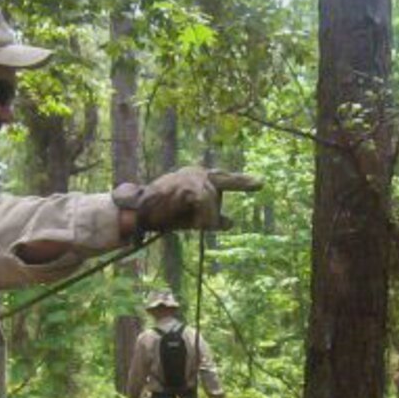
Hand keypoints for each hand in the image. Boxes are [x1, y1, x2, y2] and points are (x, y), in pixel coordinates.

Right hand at [113, 167, 262, 232]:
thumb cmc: (163, 214)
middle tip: (260, 183)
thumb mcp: (193, 218)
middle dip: (240, 181)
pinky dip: (204, 215)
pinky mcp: (186, 185)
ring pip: (212, 198)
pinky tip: (198, 223)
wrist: (138, 212)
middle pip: (223, 179)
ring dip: (207, 216)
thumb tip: (232, 222)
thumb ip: (212, 218)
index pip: (222, 178)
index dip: (240, 181)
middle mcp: (195, 173)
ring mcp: (190, 177)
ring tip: (198, 225)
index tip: (259, 183)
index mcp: (197, 178)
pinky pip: (204, 201)